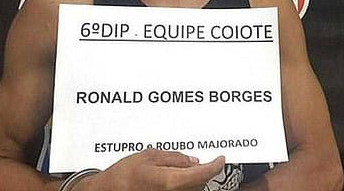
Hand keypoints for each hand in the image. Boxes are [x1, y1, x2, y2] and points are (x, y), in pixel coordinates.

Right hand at [74, 149, 224, 190]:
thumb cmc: (124, 175)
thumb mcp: (149, 156)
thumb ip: (174, 158)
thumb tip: (191, 160)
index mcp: (172, 180)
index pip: (204, 173)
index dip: (216, 164)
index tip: (220, 158)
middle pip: (200, 182)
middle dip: (203, 170)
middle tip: (201, 160)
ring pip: (193, 189)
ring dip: (193, 178)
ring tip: (180, 169)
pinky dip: (183, 185)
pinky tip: (173, 178)